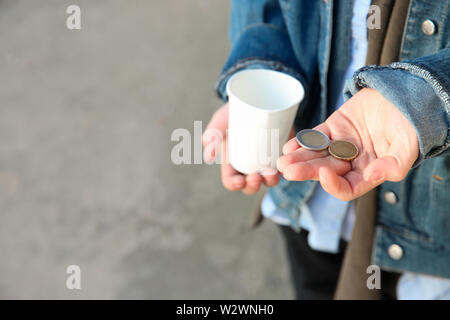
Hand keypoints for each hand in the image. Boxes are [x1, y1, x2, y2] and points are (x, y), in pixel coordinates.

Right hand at [202, 104, 280, 194]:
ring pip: (269, 180)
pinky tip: (287, 165)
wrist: (259, 99)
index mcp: (231, 162)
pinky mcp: (281, 155)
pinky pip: (286, 168)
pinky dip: (287, 169)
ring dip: (271, 181)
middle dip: (253, 185)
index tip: (241, 180)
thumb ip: (213, 133)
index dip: (235, 184)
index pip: (231, 181)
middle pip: (250, 186)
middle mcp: (248, 166)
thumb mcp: (222, 119)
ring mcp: (266, 162)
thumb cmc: (235, 111)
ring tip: (272, 172)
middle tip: (257, 176)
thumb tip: (209, 155)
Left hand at [277, 88, 418, 200]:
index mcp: (369, 172)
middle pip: (326, 171)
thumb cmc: (410, 123)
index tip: (325, 174)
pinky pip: (315, 137)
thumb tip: (371, 176)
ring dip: (299, 159)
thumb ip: (394, 166)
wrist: (405, 93)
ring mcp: (341, 144)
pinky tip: (288, 147)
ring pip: (317, 155)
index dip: (334, 185)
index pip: (347, 188)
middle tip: (288, 171)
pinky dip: (302, 142)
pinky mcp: (333, 127)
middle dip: (307, 171)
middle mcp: (352, 162)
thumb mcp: (408, 147)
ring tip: (282, 161)